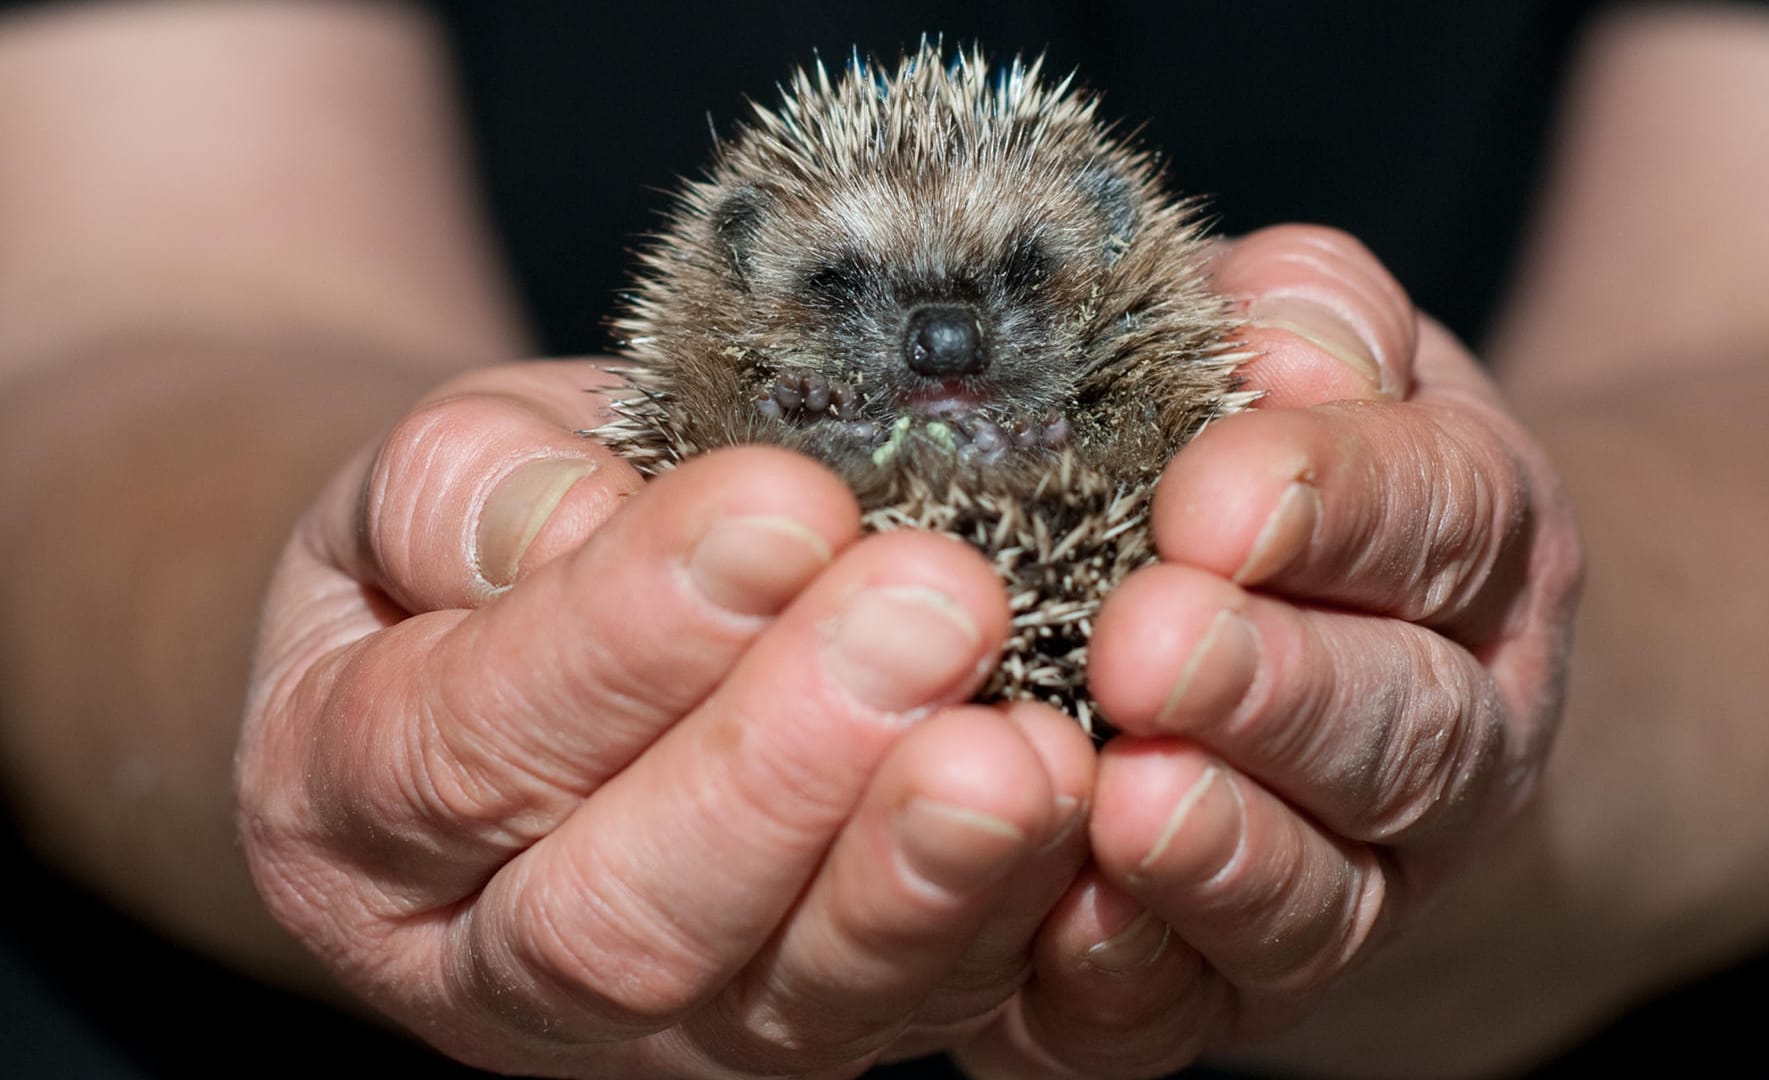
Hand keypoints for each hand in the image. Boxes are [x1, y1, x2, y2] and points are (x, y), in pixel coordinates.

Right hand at [235, 361, 1094, 1075]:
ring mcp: (656, 1025)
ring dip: (919, 877)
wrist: (524, 642)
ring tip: (1024, 746)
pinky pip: (914, 1013)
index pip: (469, 749)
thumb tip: (577, 527)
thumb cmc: (486, 545)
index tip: (781, 511)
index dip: (627, 638)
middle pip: (623, 921)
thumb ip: (470, 493)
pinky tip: (1074, 803)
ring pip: (782, 1007)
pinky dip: (1009, 920)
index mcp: (351, 808)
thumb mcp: (438, 479)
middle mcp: (488, 961)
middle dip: (789, 765)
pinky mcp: (800, 1026)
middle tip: (933, 606)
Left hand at [956, 226, 1584, 1076]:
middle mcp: (1446, 734)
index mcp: (1469, 552)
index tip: (1213, 496)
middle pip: (1402, 731)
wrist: (1337, 670)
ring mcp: (1356, 878)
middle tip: (1147, 651)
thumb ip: (1306, 317)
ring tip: (1124, 803)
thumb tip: (1281, 338)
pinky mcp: (1235, 985)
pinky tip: (1059, 933)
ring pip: (1320, 897)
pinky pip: (1193, 1012)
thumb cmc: (1287, 483)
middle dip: (1275, 692)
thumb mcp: (1316, 358)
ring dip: (1223, 857)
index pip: (1440, 517)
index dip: (1333, 506)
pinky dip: (1132, 983)